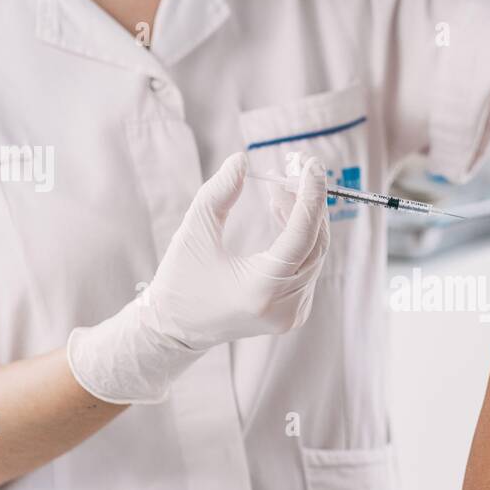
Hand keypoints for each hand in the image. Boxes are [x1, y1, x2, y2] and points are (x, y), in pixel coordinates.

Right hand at [68, 152, 329, 403]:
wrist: (175, 329)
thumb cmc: (181, 279)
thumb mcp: (194, 231)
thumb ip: (220, 193)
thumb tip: (242, 159)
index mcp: (261, 289)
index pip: (302, 235)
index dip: (310, 197)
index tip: (311, 165)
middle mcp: (284, 306)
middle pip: (315, 244)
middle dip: (308, 203)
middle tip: (293, 170)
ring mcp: (292, 314)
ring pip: (314, 255)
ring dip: (303, 219)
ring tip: (278, 191)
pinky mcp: (294, 314)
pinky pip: (307, 268)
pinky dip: (300, 239)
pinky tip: (282, 215)